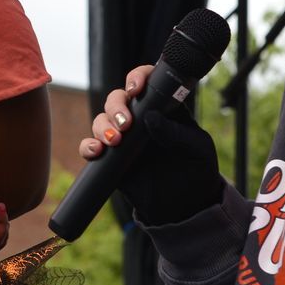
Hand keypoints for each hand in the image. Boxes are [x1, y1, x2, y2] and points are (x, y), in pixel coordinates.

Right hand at [77, 62, 225, 224]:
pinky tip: (96, 151)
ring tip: (114, 141)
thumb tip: (151, 118)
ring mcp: (124, 138)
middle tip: (125, 124)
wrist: (185, 206)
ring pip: (101, 120)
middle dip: (116, 106)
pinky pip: (91, 146)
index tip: (136, 88)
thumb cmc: (196, 171)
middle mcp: (140, 119)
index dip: (137, 78)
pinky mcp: (111, 159)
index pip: (147, 83)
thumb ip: (176, 133)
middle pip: (118, 99)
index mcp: (164, 109)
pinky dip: (88, 146)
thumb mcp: (197, 150)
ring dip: (102, 126)